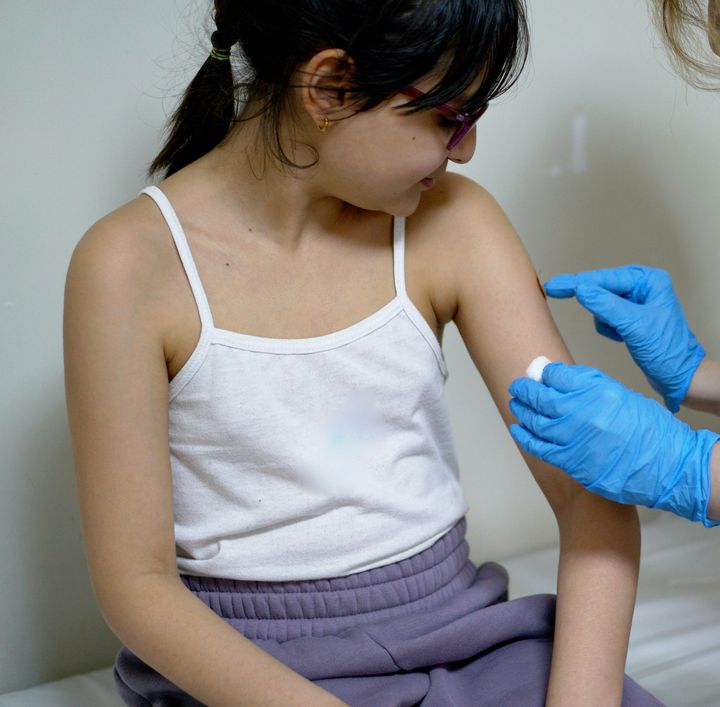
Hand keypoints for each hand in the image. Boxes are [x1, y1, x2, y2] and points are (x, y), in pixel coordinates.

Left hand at [508, 362, 719, 526]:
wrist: (667, 465)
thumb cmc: (649, 430)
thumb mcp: (622, 395)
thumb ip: (590, 385)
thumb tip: (560, 377)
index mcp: (597, 391)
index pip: (558, 375)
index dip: (545, 374)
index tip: (539, 374)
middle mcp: (581, 412)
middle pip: (540, 396)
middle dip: (525, 389)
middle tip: (517, 386)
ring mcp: (573, 438)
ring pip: (535, 421)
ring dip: (522, 411)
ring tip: (516, 404)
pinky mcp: (570, 461)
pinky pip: (539, 446)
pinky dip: (524, 437)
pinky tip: (517, 429)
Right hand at [544, 265, 704, 411]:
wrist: (679, 377)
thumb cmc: (667, 352)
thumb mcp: (635, 326)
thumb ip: (607, 306)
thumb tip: (581, 290)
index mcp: (649, 281)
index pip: (605, 278)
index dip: (577, 282)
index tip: (554, 285)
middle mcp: (643, 287)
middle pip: (601, 286)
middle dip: (585, 295)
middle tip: (554, 289)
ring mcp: (636, 302)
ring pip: (601, 302)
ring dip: (603, 318)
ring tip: (619, 333)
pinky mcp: (631, 317)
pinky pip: (606, 316)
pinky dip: (607, 327)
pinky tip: (620, 337)